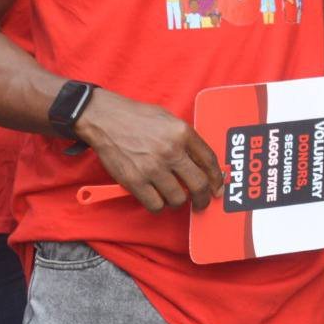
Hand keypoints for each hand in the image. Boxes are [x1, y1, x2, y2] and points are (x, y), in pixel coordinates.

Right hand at [73, 89, 224, 211]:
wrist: (106, 119)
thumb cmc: (138, 118)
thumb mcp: (169, 120)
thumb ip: (186, 139)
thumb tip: (202, 163)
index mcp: (182, 133)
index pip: (209, 161)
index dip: (217, 179)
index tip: (217, 189)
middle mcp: (171, 151)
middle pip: (198, 184)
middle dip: (203, 198)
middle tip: (201, 203)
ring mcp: (153, 167)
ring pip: (177, 198)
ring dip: (177, 201)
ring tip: (172, 195)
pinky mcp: (135, 181)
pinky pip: (155, 204)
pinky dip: (158, 205)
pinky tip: (156, 197)